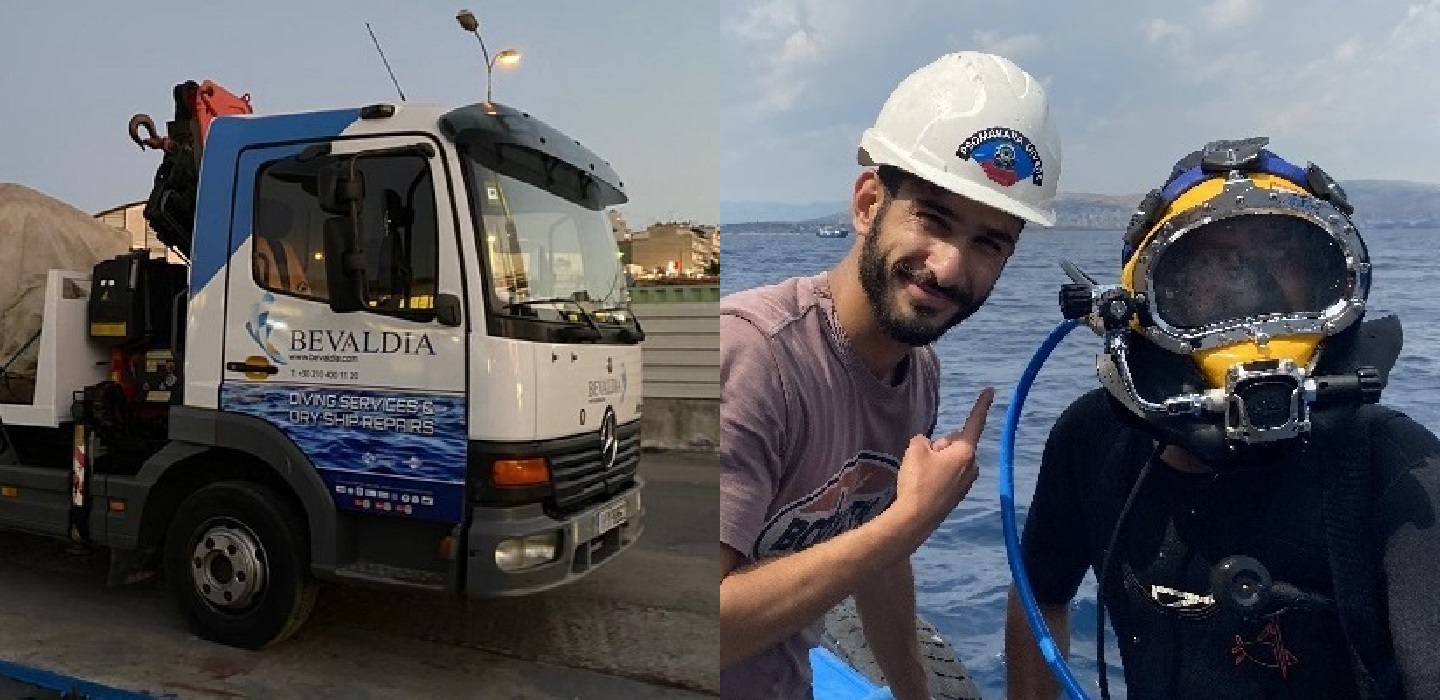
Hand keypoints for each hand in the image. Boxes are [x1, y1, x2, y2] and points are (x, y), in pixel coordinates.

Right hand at [894, 387, 993, 531]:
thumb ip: (924, 440)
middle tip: (922, 460)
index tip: (991, 389)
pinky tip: (924, 486)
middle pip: (955, 444)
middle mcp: (972, 467)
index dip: (981, 405)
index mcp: (965, 452)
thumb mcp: (915, 450)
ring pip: (951, 460)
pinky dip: (937, 475)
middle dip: (940, 446)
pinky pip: (948, 475)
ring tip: (921, 476)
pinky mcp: (958, 496)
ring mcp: (966, 483)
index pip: (974, 422)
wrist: (914, 519)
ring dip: (938, 462)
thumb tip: (930, 448)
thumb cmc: (917, 481)